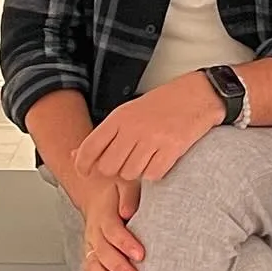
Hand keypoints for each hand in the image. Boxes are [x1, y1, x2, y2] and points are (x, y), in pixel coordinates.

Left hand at [73, 74, 223, 182]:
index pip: (89, 148)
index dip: (82, 165)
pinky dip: (154, 173)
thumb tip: (74, 154)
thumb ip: (103, 135)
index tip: (85, 171)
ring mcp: (153, 139)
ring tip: (145, 158)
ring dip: (135, 172)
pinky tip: (159, 160)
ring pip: (130, 174)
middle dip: (113, 171)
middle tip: (124, 163)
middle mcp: (133, 128)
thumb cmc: (161, 104)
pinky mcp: (172, 149)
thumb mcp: (127, 112)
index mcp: (119, 118)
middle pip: (108, 167)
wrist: (197, 95)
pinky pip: (153, 175)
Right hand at [79, 178, 143, 270]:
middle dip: (118, 269)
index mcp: (103, 215)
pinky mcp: (90, 256)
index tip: (141, 255)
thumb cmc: (116, 191)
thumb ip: (128, 196)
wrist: (97, 194)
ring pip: (94, 266)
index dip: (126, 243)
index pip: (113, 230)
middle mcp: (94, 232)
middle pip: (104, 253)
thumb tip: (128, 211)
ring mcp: (90, 246)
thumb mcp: (124, 184)